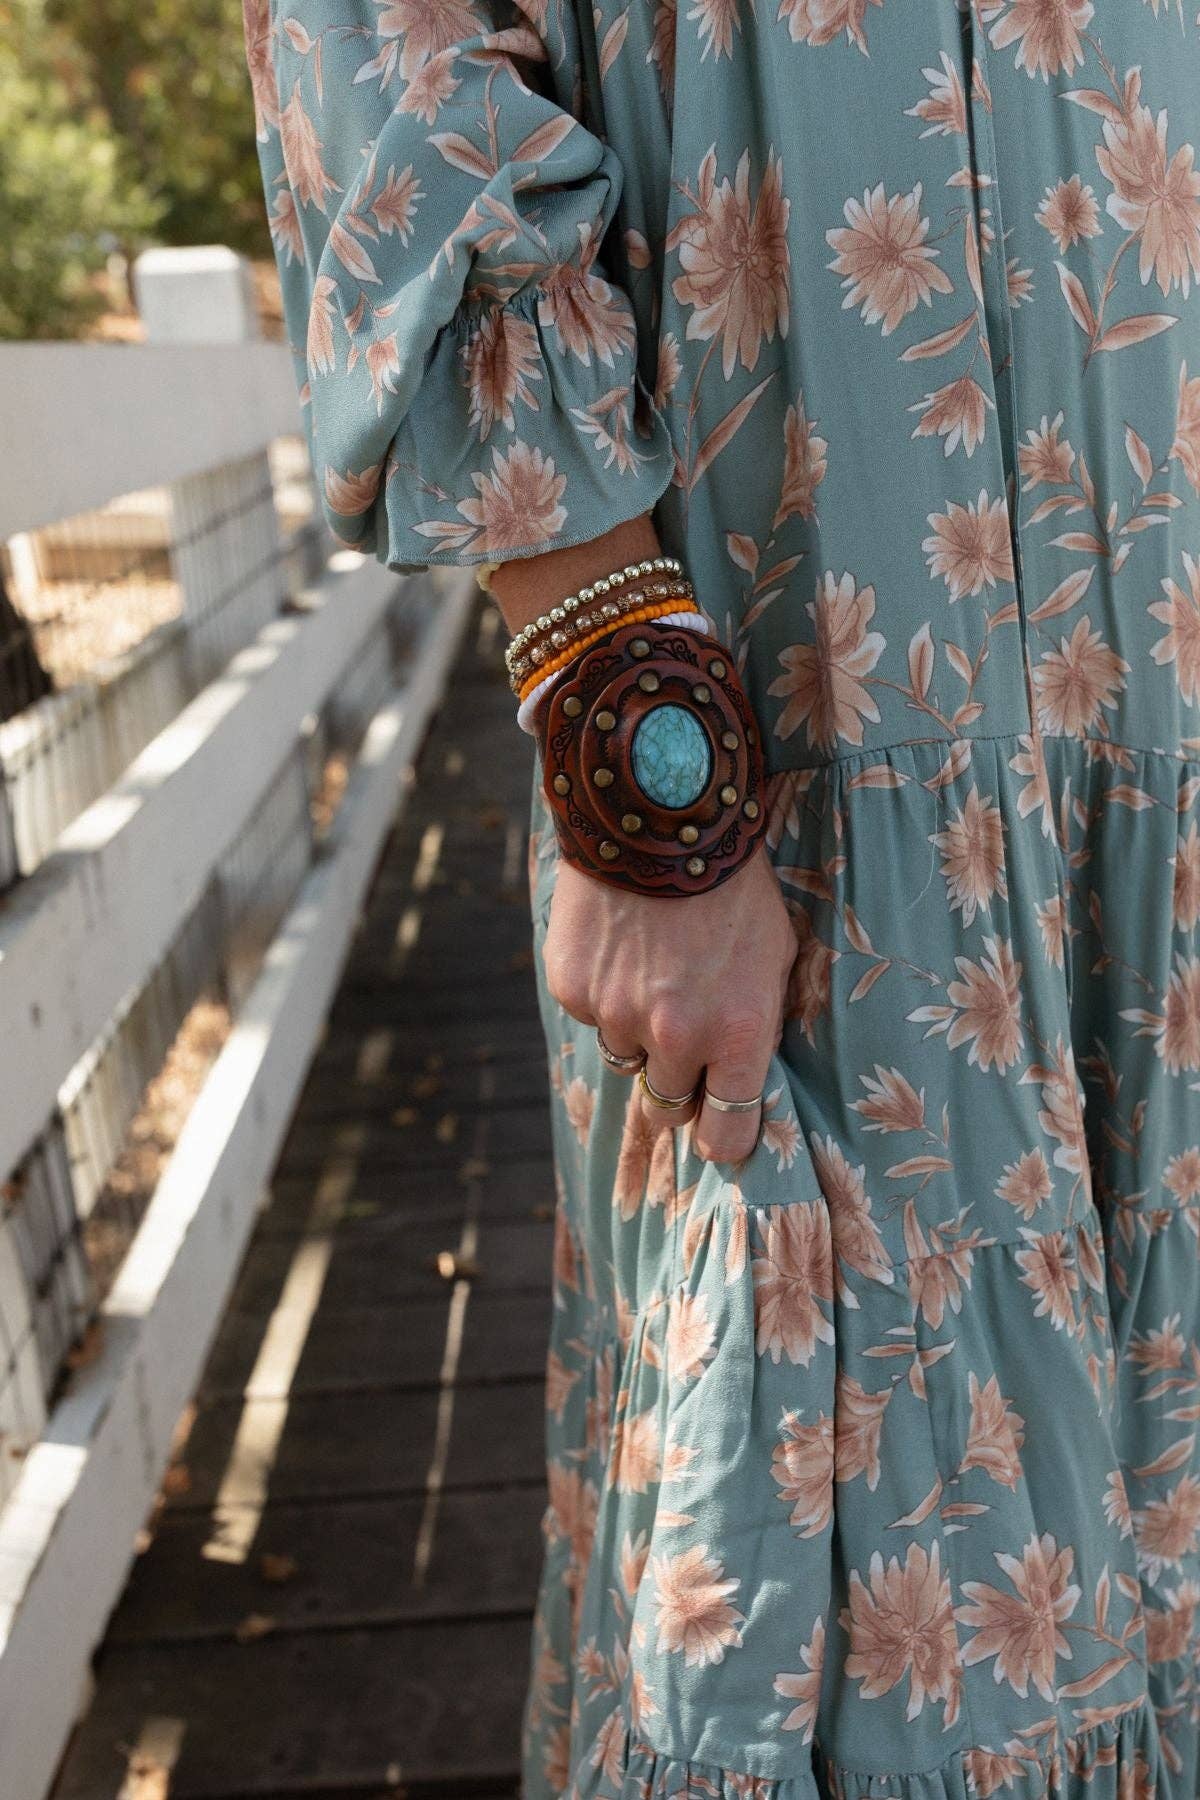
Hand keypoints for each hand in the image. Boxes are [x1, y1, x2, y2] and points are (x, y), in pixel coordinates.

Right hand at [541, 844, 795, 1164]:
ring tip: (654, 971)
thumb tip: (740, 1079)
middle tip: (684, 1039)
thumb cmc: (734, 883)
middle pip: (668, 1110)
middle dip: (677, 1085)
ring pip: (626, 1059)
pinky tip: (621, 945)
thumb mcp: (775, 953)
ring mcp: (617, 1016)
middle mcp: (675, 1036)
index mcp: (739, 1034)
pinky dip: (604, 992)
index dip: (724, 1139)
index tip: (720, 1130)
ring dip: (639, 1033)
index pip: (727, 1135)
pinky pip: (591, 1016)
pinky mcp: (573, 989)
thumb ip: (757, 1024)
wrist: (659, 810)